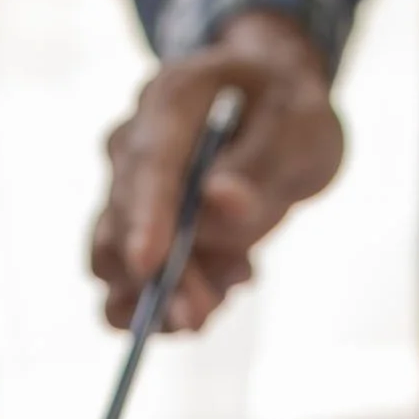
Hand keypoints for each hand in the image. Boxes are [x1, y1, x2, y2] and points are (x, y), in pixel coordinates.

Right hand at [90, 10, 344, 333]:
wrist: (270, 109)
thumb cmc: (286, 107)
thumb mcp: (300, 124)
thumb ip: (261, 161)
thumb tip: (219, 201)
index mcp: (171, 101)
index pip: (149, 163)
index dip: (145, 216)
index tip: (147, 265)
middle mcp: (132, 146)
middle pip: (122, 223)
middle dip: (159, 279)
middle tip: (200, 317)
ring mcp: (127, 191)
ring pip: (118, 265)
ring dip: (168, 296)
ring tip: (239, 276)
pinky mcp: (137, 233)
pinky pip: (134, 287)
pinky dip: (172, 304)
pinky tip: (226, 282)